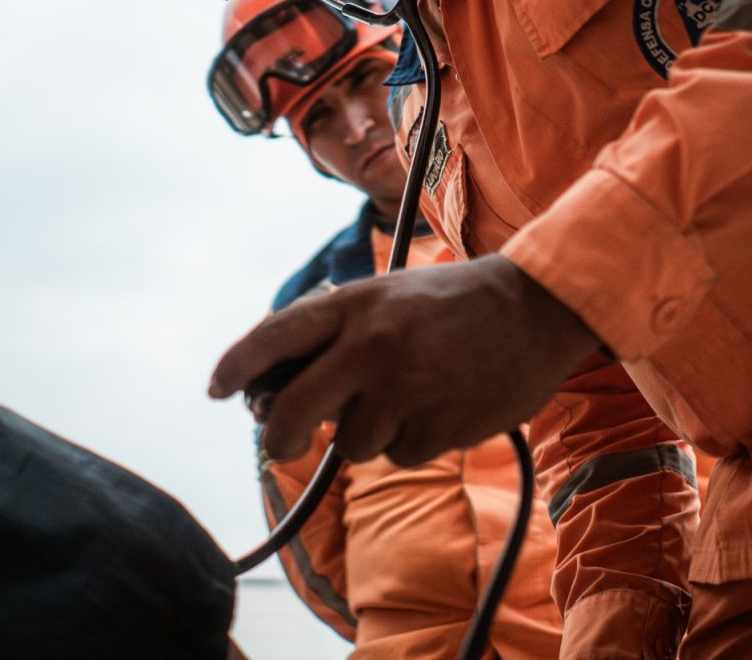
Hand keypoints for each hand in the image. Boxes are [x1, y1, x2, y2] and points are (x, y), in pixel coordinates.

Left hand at [210, 254, 600, 464]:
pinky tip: (442, 404)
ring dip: (372, 432)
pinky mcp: (438, 426)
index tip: (216, 389)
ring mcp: (405, 389)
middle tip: (283, 443)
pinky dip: (413, 440)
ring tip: (413, 392)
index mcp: (356, 306)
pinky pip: (401, 454)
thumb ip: (339, 333)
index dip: (237, 364)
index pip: (275, 336)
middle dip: (279, 436)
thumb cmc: (455, 303)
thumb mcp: (390, 296)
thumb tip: (282, 386)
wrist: (535, 310)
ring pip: (353, 444)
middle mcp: (372, 347)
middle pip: (293, 412)